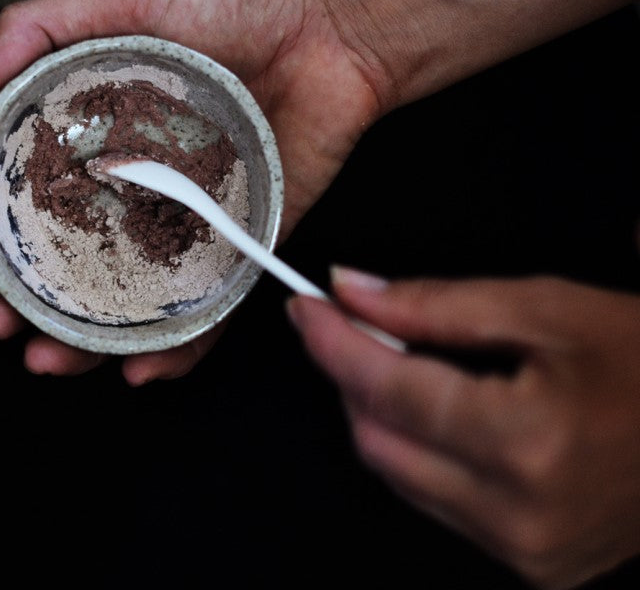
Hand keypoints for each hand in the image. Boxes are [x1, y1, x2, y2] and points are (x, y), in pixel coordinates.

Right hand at [0, 0, 386, 382]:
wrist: (328, 28)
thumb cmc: (225, 2)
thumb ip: (37, 31)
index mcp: (92, 145)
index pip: (23, 199)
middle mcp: (127, 194)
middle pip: (62, 265)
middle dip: (16, 305)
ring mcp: (180, 229)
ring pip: (121, 304)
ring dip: (78, 344)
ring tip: (45, 361)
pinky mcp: (237, 253)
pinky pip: (204, 317)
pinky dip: (173, 353)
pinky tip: (140, 373)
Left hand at [287, 267, 639, 588]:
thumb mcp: (547, 310)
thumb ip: (435, 304)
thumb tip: (351, 291)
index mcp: (526, 442)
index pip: (386, 391)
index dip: (333, 342)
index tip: (306, 307)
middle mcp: (519, 513)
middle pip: (377, 441)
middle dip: (353, 378)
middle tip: (355, 326)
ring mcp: (527, 550)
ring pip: (399, 477)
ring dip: (385, 416)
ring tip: (414, 365)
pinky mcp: (534, 565)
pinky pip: (439, 505)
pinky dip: (423, 453)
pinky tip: (447, 414)